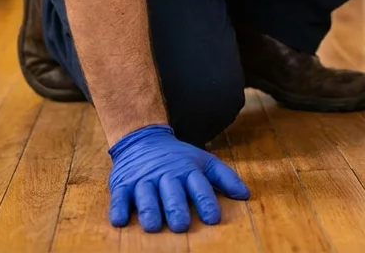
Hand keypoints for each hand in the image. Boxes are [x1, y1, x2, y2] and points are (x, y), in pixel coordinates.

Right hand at [107, 123, 249, 232]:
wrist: (143, 139)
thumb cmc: (178, 158)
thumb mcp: (204, 162)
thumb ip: (225, 178)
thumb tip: (246, 195)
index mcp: (187, 170)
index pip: (199, 186)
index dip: (205, 202)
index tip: (212, 218)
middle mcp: (165, 175)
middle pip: (172, 192)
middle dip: (176, 208)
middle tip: (181, 225)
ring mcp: (143, 179)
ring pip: (146, 195)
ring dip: (149, 210)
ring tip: (152, 226)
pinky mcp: (122, 184)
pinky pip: (119, 197)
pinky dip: (118, 208)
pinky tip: (119, 220)